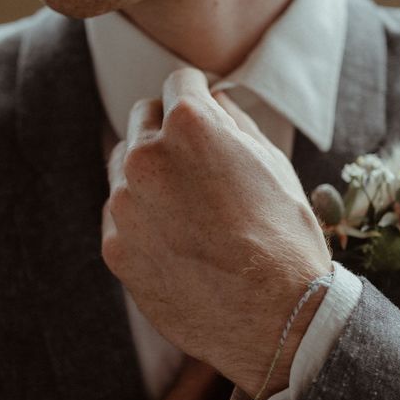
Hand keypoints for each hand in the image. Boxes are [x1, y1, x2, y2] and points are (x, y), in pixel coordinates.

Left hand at [102, 68, 331, 395]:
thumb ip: (235, 122)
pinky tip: (176, 240)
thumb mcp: (274, 165)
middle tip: (197, 160)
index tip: (202, 109)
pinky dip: (141, 216)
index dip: (197, 94)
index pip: (180, 84)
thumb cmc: (284, 238)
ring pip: (124, 167)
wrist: (275, 316)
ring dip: (149, 173)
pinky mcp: (115, 248)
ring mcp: (124, 205)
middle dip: (168, 128)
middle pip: (143, 119)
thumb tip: (214, 101)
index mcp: (190, 126)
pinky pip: (119, 215)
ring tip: (187, 207)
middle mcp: (146, 157)